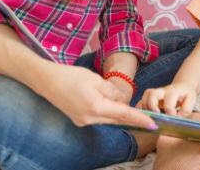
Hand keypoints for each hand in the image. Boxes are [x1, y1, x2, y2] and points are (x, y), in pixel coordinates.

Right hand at [37, 62, 154, 128]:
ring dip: (120, 115)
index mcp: (96, 106)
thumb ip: (111, 91)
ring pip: (108, 119)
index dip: (139, 118)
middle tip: (149, 119)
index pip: (123, 114)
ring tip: (135, 113)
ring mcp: (83, 121)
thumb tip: (122, 100)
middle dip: (132, 119)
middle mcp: (89, 118)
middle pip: (116, 119)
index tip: (153, 123)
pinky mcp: (79, 119)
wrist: (46, 80)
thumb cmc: (71, 76)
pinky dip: (108, 113)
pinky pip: (99, 118)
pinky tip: (114, 108)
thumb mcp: (95, 79)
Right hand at [139, 82, 196, 116]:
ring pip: (145, 96)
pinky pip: (141, 100)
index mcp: (173, 91)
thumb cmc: (186, 94)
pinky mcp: (150, 96)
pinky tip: (145, 116)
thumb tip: (176, 117)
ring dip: (145, 108)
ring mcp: (155, 93)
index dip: (170, 113)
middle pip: (151, 94)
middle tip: (157, 117)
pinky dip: (141, 108)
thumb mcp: (191, 100)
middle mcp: (162, 90)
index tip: (174, 117)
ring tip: (151, 117)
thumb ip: (186, 109)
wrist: (182, 86)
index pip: (168, 103)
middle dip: (152, 107)